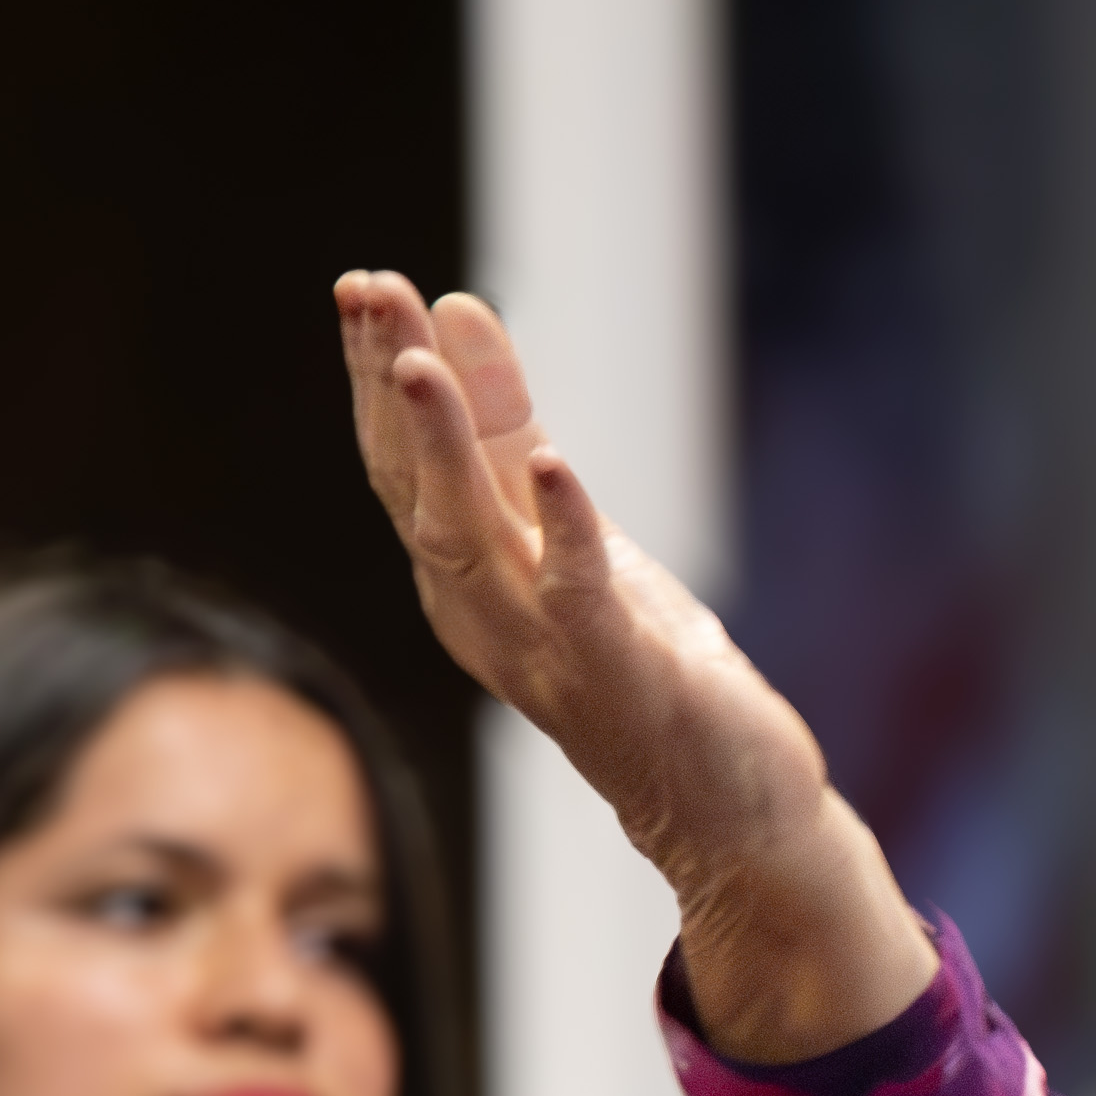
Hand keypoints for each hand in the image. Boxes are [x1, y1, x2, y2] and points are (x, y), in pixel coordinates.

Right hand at [334, 272, 930, 1062]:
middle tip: (368, 292)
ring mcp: (546, 653)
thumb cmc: (642, 663)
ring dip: (445, 450)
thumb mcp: (570, 530)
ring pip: (470, 541)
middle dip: (388, 390)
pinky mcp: (621, 679)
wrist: (728, 808)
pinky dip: (566, 533)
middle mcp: (485, 615)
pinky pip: (580, 601)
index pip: (401, 465)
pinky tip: (557, 465)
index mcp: (467, 577)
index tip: (367, 286)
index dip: (376, 375)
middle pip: (415, 490)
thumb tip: (459, 313)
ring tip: (421, 363)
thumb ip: (510, 434)